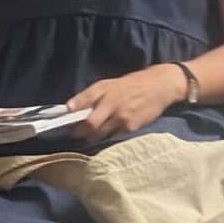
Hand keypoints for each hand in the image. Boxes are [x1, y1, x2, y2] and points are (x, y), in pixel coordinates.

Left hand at [67, 64, 186, 142]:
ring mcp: (121, 117)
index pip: (83, 100)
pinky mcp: (130, 127)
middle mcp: (111, 103)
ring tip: (90, 137)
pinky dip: (108, 137)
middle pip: (89, 124)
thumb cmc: (131, 85)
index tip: (65, 117)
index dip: (72, 110)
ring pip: (100, 134)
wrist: (159, 87)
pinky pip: (114, 136)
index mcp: (104, 89)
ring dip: (92, 137)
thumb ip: (92, 96)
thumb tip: (72, 109)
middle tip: (74, 135)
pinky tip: (109, 133)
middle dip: (79, 132)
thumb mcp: (110, 84)